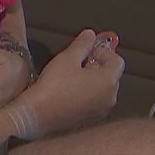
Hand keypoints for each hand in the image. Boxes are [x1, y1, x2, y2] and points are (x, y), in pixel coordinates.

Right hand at [8, 29, 123, 137]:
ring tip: (71, 75)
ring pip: (102, 89)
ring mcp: (100, 110)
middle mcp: (109, 98)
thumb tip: (89, 35)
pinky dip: (87, 93)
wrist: (37, 114)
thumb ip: (82, 44)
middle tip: (79, 60)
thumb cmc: (53, 87)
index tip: (89, 50)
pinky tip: (68, 90)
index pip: (117, 60)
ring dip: (92, 79)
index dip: (103, 52)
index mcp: (108, 81)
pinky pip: (94, 101)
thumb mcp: (67, 58)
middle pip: (111, 75)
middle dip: (98, 65)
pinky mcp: (89, 119)